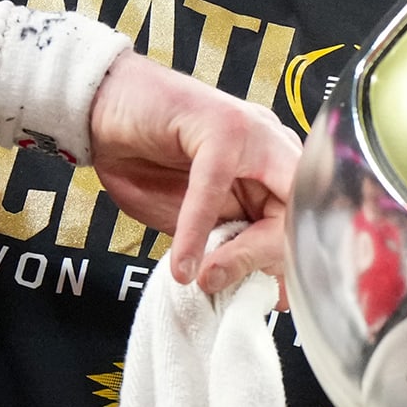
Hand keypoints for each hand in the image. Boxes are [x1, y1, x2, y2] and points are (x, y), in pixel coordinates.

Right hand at [89, 51, 302, 293]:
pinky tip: (183, 261)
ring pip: (273, 202)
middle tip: (237, 289)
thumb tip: (255, 288)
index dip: (292, 266)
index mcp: (274, 166)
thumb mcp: (194, 217)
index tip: (270, 299)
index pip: (305, 223)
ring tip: (209, 278)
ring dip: (242, 250)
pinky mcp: (218, 125)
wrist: (101, 108)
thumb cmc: (145, 157)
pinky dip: (196, 232)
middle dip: (273, 261)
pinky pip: (215, 189)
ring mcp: (250, 130)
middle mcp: (273, 146)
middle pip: (301, 215)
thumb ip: (225, 242)